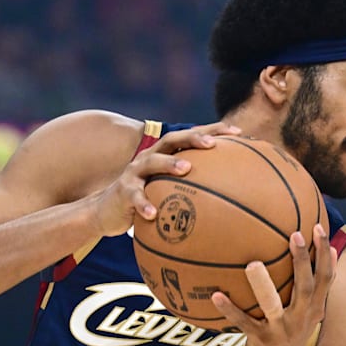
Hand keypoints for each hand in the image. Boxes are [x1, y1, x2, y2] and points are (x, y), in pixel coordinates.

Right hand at [91, 122, 240, 236]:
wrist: (108, 211)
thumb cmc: (148, 199)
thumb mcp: (170, 191)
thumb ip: (193, 187)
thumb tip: (232, 198)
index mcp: (165, 154)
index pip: (191, 137)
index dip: (213, 131)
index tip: (238, 133)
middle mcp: (150, 157)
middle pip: (172, 140)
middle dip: (193, 138)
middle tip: (212, 144)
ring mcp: (135, 172)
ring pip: (152, 162)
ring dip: (169, 164)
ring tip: (186, 169)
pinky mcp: (123, 191)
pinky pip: (134, 196)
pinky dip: (144, 204)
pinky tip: (154, 214)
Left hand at [212, 224, 336, 345]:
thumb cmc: (291, 337)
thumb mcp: (308, 315)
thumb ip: (314, 289)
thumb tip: (329, 252)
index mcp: (314, 309)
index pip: (325, 278)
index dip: (324, 254)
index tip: (319, 227)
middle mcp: (301, 318)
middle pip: (306, 286)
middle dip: (303, 261)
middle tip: (295, 234)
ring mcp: (281, 330)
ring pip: (273, 305)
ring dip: (263, 285)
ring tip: (252, 264)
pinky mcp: (261, 341)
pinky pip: (244, 322)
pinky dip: (230, 309)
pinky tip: (216, 295)